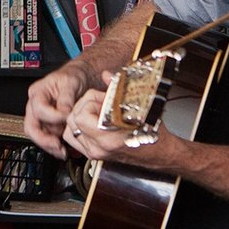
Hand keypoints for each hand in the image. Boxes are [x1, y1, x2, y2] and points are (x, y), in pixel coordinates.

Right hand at [24, 60, 99, 157]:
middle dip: (44, 140)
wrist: (81, 80)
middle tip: (58, 147)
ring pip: (39, 136)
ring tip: (64, 152)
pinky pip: (48, 139)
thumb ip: (66, 98)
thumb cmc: (73, 78)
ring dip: (51, 146)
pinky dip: (57, 147)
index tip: (66, 118)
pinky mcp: (49, 126)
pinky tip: (66, 151)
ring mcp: (41, 118)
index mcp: (38, 93)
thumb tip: (63, 112)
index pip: (39, 109)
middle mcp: (36, 106)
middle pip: (31, 127)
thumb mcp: (71, 82)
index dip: (53, 116)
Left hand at [63, 82, 180, 167]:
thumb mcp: (137, 105)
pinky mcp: (93, 154)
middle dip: (85, 106)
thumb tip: (106, 75)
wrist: (159, 151)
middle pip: (73, 120)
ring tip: (97, 111)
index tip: (104, 99)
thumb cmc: (151, 131)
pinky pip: (74, 138)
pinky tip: (92, 121)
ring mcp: (94, 152)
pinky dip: (78, 127)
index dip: (91, 102)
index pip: (81, 115)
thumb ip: (117, 88)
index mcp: (108, 137)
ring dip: (80, 116)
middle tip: (101, 103)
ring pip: (70, 129)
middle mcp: (98, 147)